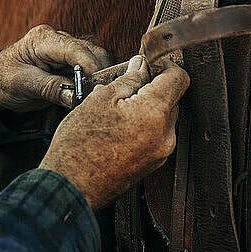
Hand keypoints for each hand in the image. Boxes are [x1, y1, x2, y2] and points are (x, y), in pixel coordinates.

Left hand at [0, 25, 111, 111]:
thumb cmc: (3, 79)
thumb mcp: (23, 85)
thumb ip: (49, 88)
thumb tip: (75, 96)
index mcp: (43, 39)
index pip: (74, 48)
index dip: (90, 65)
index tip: (98, 84)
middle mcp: (58, 39)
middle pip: (91, 52)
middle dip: (99, 73)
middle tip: (98, 95)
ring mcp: (66, 50)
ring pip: (96, 60)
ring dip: (99, 78)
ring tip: (94, 97)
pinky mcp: (71, 62)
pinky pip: (91, 69)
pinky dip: (94, 82)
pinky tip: (90, 95)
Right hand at [39, 55, 189, 209]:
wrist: (71, 187)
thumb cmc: (79, 146)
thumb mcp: (99, 100)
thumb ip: (127, 80)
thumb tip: (140, 67)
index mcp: (154, 113)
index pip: (179, 78)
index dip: (164, 65)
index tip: (149, 64)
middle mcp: (165, 135)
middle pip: (171, 98)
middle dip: (152, 88)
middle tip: (125, 86)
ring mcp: (160, 153)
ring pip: (162, 118)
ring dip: (146, 108)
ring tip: (116, 110)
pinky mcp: (152, 165)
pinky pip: (155, 137)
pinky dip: (142, 127)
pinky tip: (118, 128)